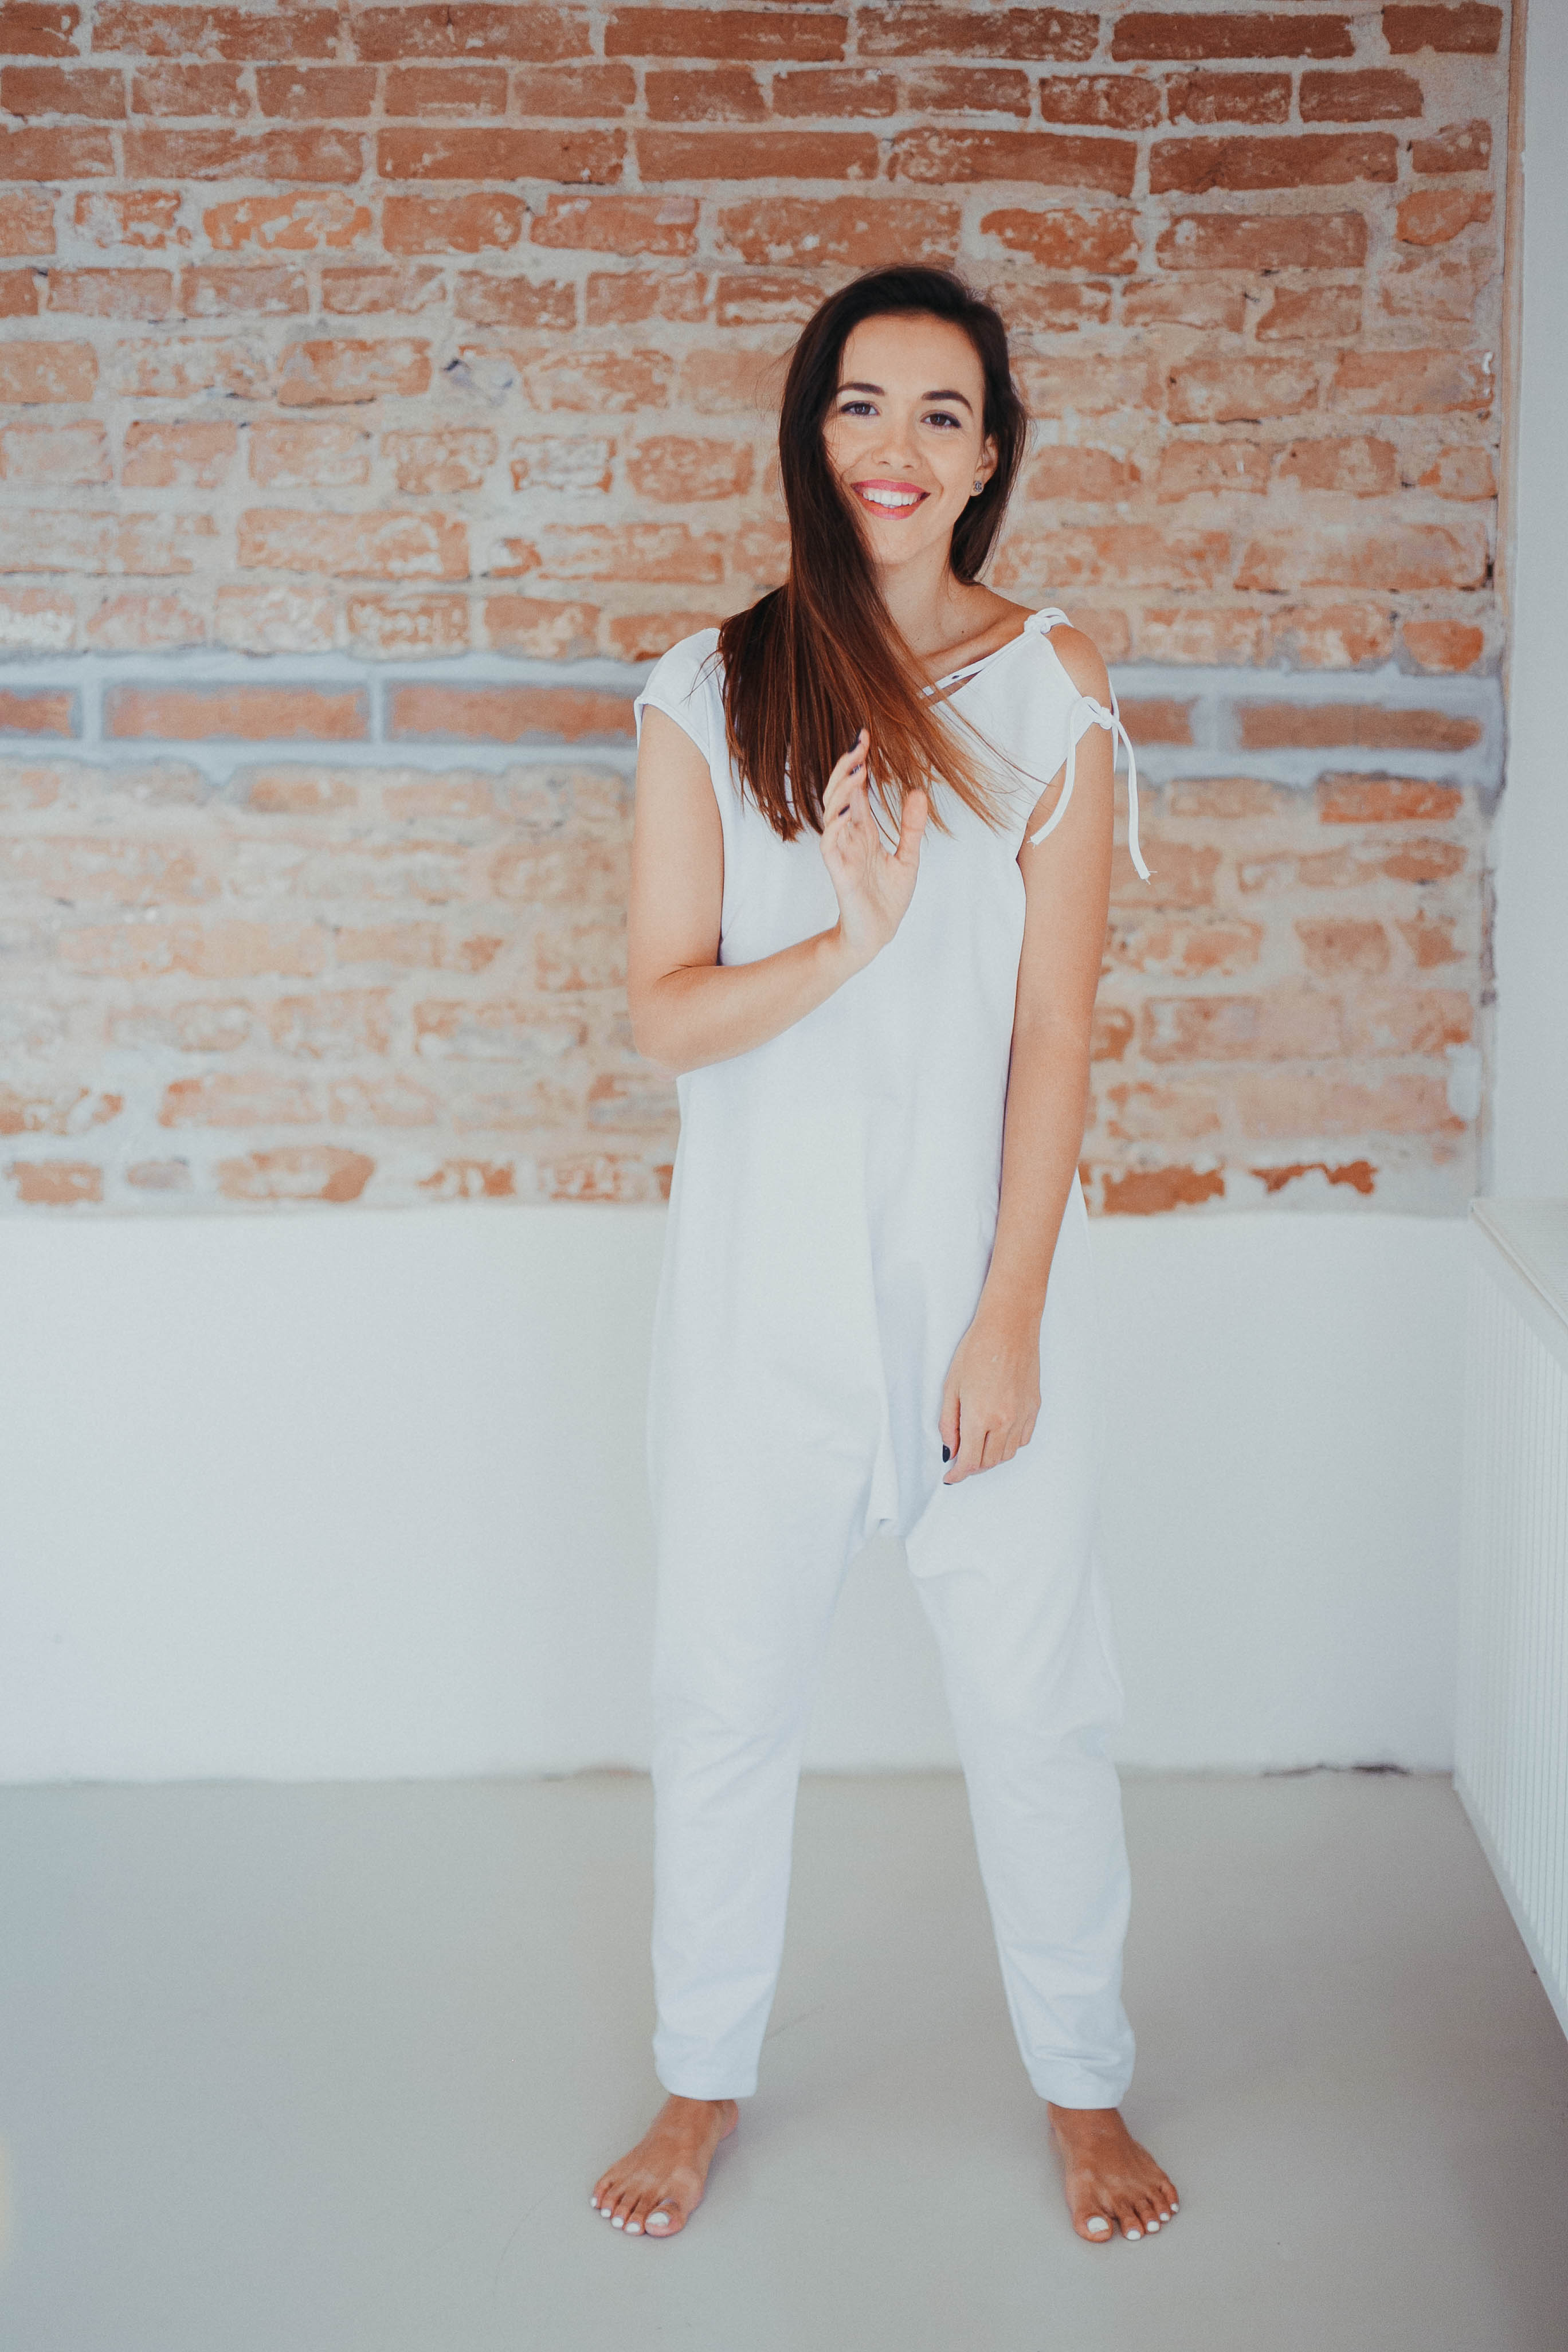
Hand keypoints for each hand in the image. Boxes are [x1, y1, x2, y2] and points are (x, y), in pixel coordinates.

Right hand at [819, 728, 927, 971]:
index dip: (858, 763)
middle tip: (859, 742)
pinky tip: (846, 809)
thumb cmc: (888, 898)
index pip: (857, 790)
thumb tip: (918, 792)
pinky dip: (836, 825)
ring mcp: (842, 853)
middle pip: (841, 794)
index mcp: (864, 832)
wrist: (878, 934)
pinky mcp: (839, 873)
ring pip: (833, 813)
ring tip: (854, 767)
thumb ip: (911, 827)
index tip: (865, 736)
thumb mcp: (908, 857)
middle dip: (847, 767)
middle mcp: (850, 837)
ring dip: (841, 789)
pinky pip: (831, 845)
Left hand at [939, 1307, 1040, 1481]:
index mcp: (979, 1416)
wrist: (1009, 1327)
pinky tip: (998, 1435)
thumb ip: (948, 1423)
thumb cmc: (977, 1350)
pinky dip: (1009, 1445)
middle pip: (988, 1462)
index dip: (957, 1474)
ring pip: (1008, 1455)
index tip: (950, 1477)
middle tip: (960, 1460)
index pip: (969, 1461)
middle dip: (972, 1467)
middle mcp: (1004, 1421)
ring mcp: (1022, 1415)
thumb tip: (950, 1449)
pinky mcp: (1034, 1408)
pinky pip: (1023, 1440)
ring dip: (991, 1458)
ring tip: (978, 1448)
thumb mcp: (951, 1386)